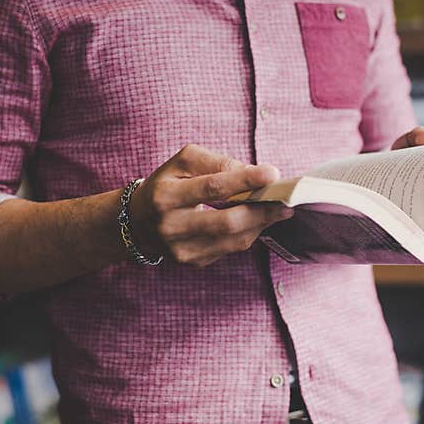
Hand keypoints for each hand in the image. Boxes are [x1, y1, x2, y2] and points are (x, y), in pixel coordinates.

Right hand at [127, 144, 292, 266]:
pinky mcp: (193, 262)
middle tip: (285, 201)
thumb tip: (253, 174)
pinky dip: (248, 233)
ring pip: (233, 240)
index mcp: (166, 196)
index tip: (272, 174)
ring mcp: (182, 250)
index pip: (212, 188)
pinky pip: (230, 249)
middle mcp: (172, 227)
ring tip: (278, 210)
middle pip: (227, 222)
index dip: (245, 181)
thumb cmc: (166, 184)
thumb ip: (217, 163)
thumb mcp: (183, 162)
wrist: (138, 222)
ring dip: (261, 224)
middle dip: (262, 211)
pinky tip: (257, 221)